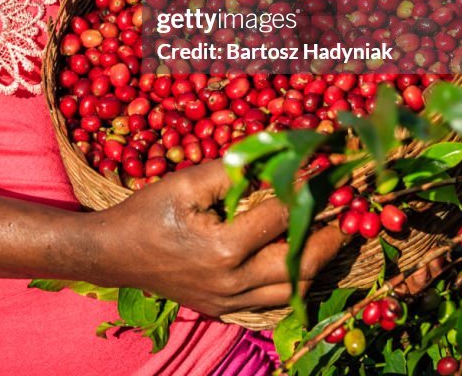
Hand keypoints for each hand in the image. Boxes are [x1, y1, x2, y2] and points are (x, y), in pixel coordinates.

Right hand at [87, 159, 345, 316]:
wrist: (114, 253)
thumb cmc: (147, 211)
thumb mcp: (186, 182)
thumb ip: (232, 169)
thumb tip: (273, 152)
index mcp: (224, 247)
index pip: (281, 216)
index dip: (307, 190)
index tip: (327, 172)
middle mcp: (233, 281)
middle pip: (298, 263)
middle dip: (327, 237)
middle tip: (348, 214)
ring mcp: (230, 301)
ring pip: (290, 289)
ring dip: (316, 263)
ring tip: (333, 237)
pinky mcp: (225, 309)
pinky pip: (271, 300)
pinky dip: (292, 282)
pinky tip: (300, 261)